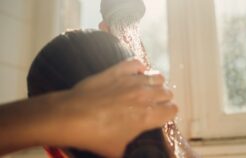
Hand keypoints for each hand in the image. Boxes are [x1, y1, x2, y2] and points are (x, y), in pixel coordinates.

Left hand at [46, 59, 177, 156]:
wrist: (72, 116)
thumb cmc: (95, 136)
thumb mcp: (116, 151)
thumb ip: (129, 149)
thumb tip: (128, 151)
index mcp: (148, 116)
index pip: (172, 110)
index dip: (168, 114)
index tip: (162, 116)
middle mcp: (145, 96)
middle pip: (167, 92)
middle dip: (163, 99)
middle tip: (153, 104)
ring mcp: (132, 81)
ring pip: (157, 76)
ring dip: (155, 83)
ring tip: (147, 88)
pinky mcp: (118, 71)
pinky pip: (137, 63)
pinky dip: (139, 68)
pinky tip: (135, 74)